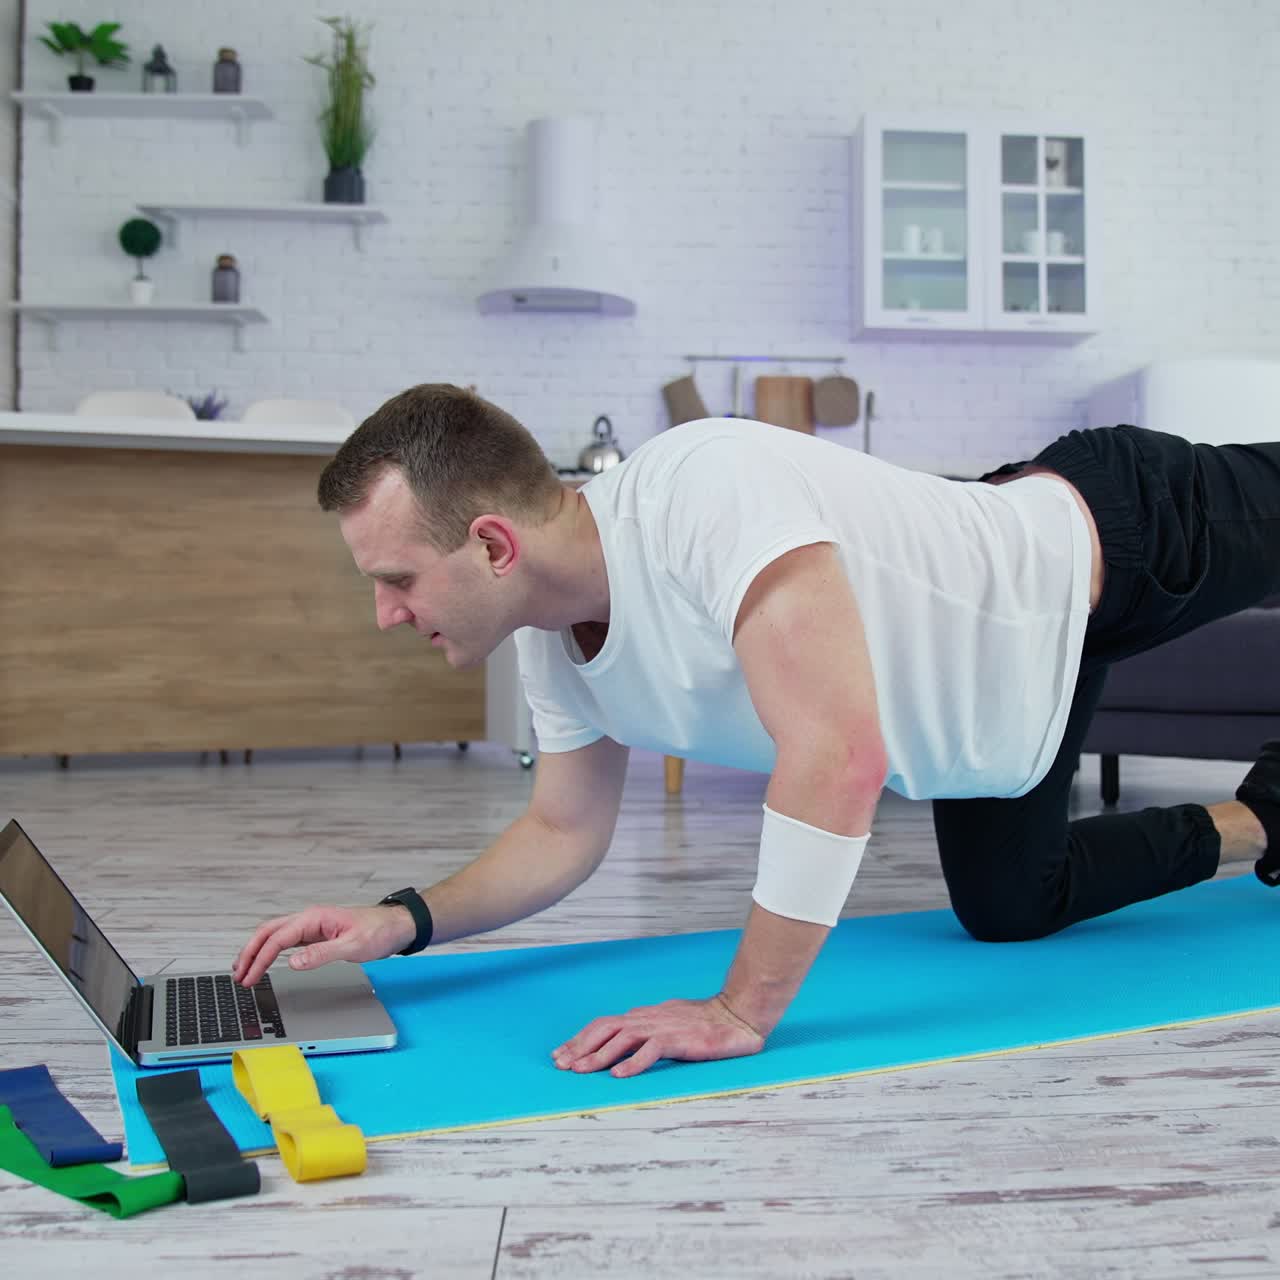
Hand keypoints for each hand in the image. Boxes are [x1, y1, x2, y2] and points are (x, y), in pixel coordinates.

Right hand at [232, 904, 415, 987]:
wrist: (396, 925)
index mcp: (314, 918)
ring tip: (243, 970)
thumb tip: (293, 962)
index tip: (249, 977)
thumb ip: (322, 954)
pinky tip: (265, 961)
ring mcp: (311, 925)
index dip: (260, 958)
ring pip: (274, 935)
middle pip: (268, 932)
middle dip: (250, 953)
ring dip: (257, 950)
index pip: (278, 938)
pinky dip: (270, 951)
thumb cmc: (378, 932)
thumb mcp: (352, 947)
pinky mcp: (315, 933)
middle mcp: (309, 919)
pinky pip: (285, 940)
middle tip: (238, 976)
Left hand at [551, 994, 765, 1078]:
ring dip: (599, 1055)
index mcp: (644, 1015)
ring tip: (581, 1070)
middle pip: (605, 1028)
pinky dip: (633, 1062)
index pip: (604, 1024)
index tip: (562, 1053)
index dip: (581, 1038)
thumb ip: (647, 1031)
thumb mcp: (669, 1023)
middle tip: (561, 1064)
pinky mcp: (678, 1039)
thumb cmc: (705, 1022)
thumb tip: (626, 1042)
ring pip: (622, 1038)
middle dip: (580, 1046)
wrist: (736, 1017)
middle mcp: (647, 1018)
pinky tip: (619, 1075)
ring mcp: (662, 1027)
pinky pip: (651, 1050)